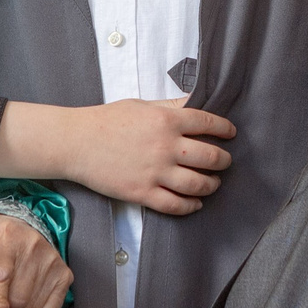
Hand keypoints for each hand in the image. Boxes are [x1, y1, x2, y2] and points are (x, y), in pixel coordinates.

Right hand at [0, 98, 235, 213]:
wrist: (76, 142)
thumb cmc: (106, 119)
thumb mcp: (141, 104)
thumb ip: (170, 106)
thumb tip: (195, 102)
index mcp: (166, 120)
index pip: (207, 122)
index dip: (224, 129)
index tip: (230, 133)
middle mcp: (165, 146)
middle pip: (210, 156)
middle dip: (223, 160)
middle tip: (225, 161)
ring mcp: (155, 172)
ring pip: (198, 184)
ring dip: (212, 184)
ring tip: (213, 183)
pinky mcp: (142, 193)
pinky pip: (176, 205)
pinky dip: (191, 205)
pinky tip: (196, 202)